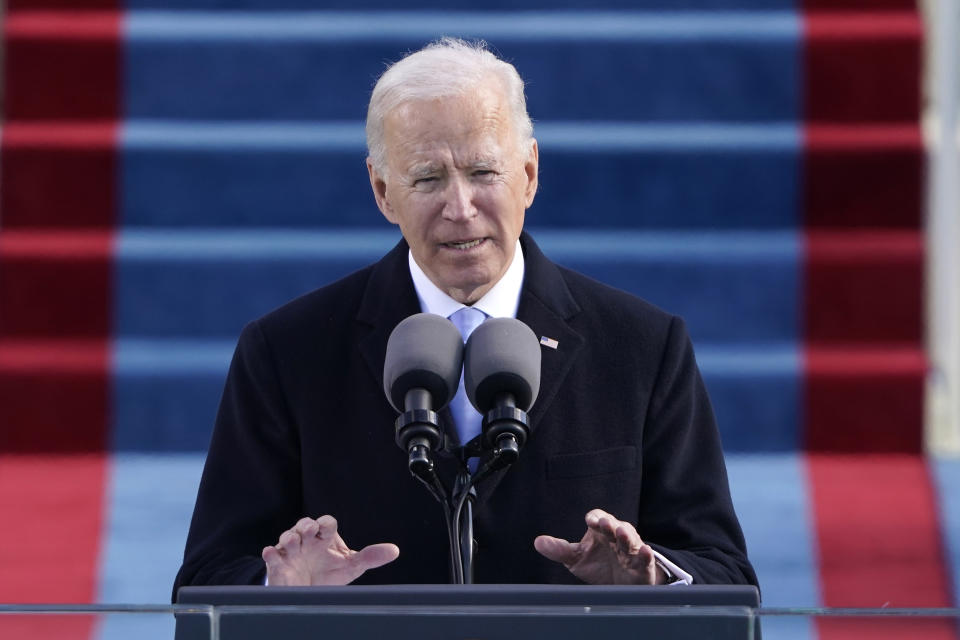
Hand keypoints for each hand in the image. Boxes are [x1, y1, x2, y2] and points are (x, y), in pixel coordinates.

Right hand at [261, 515, 399, 585]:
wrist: (308, 591)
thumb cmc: (329, 572)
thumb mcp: (351, 566)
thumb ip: (370, 557)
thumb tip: (394, 550)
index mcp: (325, 537)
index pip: (326, 523)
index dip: (326, 524)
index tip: (326, 530)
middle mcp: (308, 540)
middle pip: (304, 524)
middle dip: (305, 526)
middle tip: (309, 531)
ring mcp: (292, 552)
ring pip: (287, 537)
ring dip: (290, 538)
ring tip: (293, 543)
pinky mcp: (278, 564)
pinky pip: (271, 555)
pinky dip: (270, 553)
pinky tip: (272, 553)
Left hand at [534, 508, 666, 584]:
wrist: (620, 586)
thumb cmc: (598, 565)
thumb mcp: (576, 558)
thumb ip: (559, 550)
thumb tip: (538, 542)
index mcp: (601, 531)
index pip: (598, 518)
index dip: (595, 518)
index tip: (591, 521)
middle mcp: (617, 537)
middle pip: (615, 525)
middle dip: (610, 524)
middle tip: (605, 524)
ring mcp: (631, 551)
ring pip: (631, 540)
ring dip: (626, 536)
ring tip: (621, 533)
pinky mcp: (642, 566)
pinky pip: (645, 558)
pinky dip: (646, 555)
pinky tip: (645, 552)